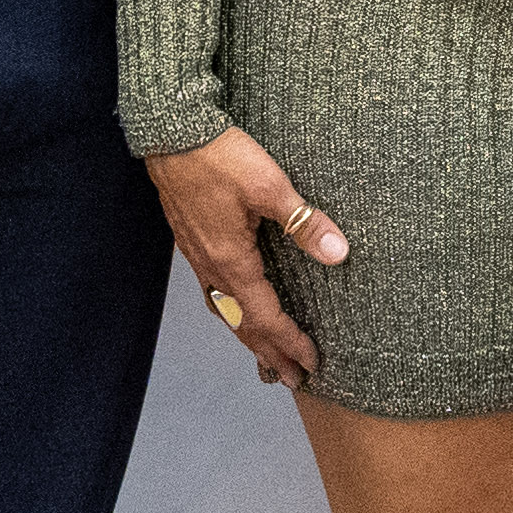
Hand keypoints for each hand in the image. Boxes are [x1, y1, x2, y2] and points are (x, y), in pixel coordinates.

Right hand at [140, 127, 350, 387]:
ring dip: (247, 336)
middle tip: (290, 379)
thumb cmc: (221, 157)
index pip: (265, 317)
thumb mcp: (271, 186)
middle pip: (242, 324)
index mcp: (232, 261)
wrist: (173, 134)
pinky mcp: (191, 241)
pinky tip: (236, 307)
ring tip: (264, 355)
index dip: (289, 342)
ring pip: (224, 310)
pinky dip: (230, 311)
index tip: (310, 364)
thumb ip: (304, 222)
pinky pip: (212, 292)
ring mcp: (197, 257)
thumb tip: (339, 254)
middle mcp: (211, 268)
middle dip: (268, 353)